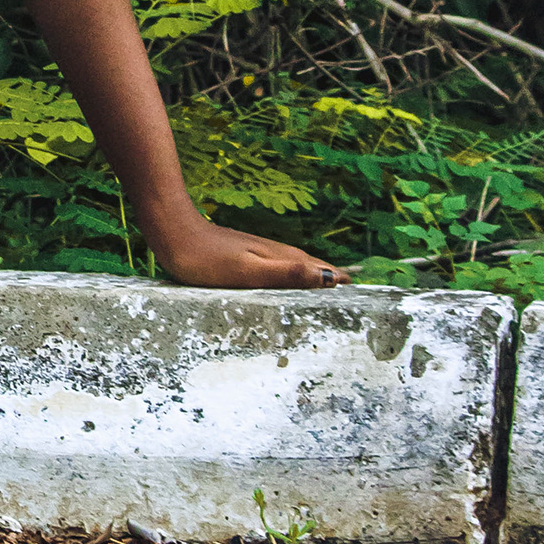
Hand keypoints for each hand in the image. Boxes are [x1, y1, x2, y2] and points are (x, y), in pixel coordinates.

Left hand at [146, 210, 350, 291]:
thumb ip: (286, 274)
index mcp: (284, 258)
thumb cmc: (205, 257)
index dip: (347, 289)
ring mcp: (265, 254)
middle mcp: (279, 254)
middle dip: (339, 289)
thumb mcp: (247, 272)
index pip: (328, 274)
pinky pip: (283, 272)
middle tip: (362, 311)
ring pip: (301, 271)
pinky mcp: (250, 258)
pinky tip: (292, 292)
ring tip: (336, 303)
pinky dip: (296, 283)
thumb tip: (329, 278)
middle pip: (318, 272)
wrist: (172, 232)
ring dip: (319, 286)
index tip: (371, 308)